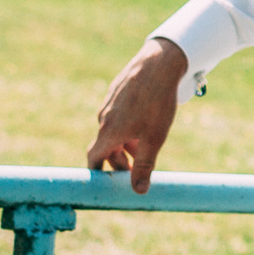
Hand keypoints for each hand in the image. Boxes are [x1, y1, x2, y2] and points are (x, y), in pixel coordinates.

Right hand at [85, 38, 188, 194]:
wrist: (159, 63)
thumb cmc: (157, 103)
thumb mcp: (154, 139)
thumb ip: (145, 166)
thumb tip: (138, 191)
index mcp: (108, 132)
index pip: (94, 159)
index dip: (97, 174)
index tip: (104, 185)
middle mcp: (104, 118)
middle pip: (106, 147)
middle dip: (119, 161)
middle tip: (136, 170)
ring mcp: (109, 103)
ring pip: (114, 130)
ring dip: (126, 143)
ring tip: (145, 147)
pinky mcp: (117, 91)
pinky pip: (118, 115)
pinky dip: (128, 126)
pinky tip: (145, 122)